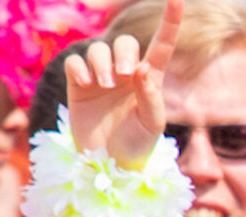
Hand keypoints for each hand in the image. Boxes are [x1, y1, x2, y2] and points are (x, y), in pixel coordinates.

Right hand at [64, 0, 180, 166]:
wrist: (109, 164)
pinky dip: (80, 69)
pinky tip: (86, 85)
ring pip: (99, 49)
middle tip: (124, 75)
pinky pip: (75, 61)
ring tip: (104, 85)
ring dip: (102, 63)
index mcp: (150, 79)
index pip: (162, 44)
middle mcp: (126, 73)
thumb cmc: (137, 146)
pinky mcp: (78, 84)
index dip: (170, 21)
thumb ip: (151, 96)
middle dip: (124, 53)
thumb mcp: (152, 124)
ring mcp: (101, 77)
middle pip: (125, 43)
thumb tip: (142, 69)